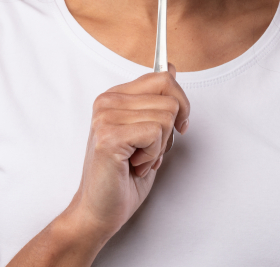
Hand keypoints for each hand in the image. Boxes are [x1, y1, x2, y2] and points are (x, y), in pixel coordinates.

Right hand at [65, 64, 190, 241]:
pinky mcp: (109, 136)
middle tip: (148, 150)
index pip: (162, 77)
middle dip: (170, 130)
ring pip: (166, 117)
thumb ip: (155, 101)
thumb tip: (170, 68)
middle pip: (170, 97)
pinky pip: (155, 133)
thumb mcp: (146, 132)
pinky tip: (133, 165)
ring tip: (137, 160)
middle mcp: (107, 101)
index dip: (180, 102)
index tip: (179, 125)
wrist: (98, 210)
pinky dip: (152, 155)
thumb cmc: (122, 177)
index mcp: (115, 97)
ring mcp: (106, 117)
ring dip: (159, 147)